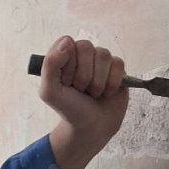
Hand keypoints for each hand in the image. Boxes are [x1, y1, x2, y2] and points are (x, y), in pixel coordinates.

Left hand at [40, 36, 128, 168]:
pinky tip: (106, 93)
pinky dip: (112, 82)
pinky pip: (118, 63)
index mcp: (62, 57)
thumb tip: (68, 41)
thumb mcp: (50, 91)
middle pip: (86, 46)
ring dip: (97, 80)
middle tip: (80, 90)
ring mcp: (100, 61)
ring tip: (93, 93)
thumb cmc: (69, 109)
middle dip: (83, 74)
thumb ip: (50, 64)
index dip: (67, 62)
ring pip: (103, 54)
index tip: (66, 81)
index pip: (67, 42)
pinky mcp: (117, 69)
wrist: (91, 127)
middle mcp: (81, 56)